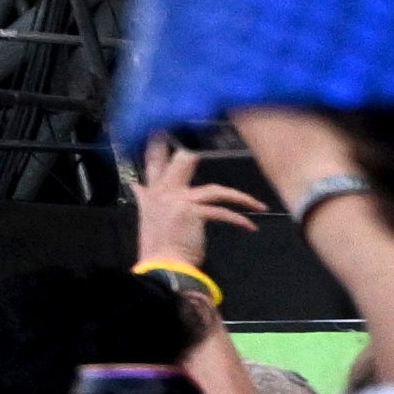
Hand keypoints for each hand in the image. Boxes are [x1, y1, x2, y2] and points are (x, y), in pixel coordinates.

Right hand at [126, 132, 263, 283]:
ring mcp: (179, 201)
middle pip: (183, 162)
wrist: (162, 265)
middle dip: (197, 156)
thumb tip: (137, 186)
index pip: (153, 162)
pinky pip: (223, 212)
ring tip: (256, 204)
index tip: (161, 128)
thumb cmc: (158, 244)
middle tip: (209, 150)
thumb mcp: (148, 216)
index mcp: (152, 192)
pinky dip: (239, 220)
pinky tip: (250, 226)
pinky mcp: (194, 213)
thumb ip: (145, 198)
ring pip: (215, 189)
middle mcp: (164, 192)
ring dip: (240, 197)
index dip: (157, 144)